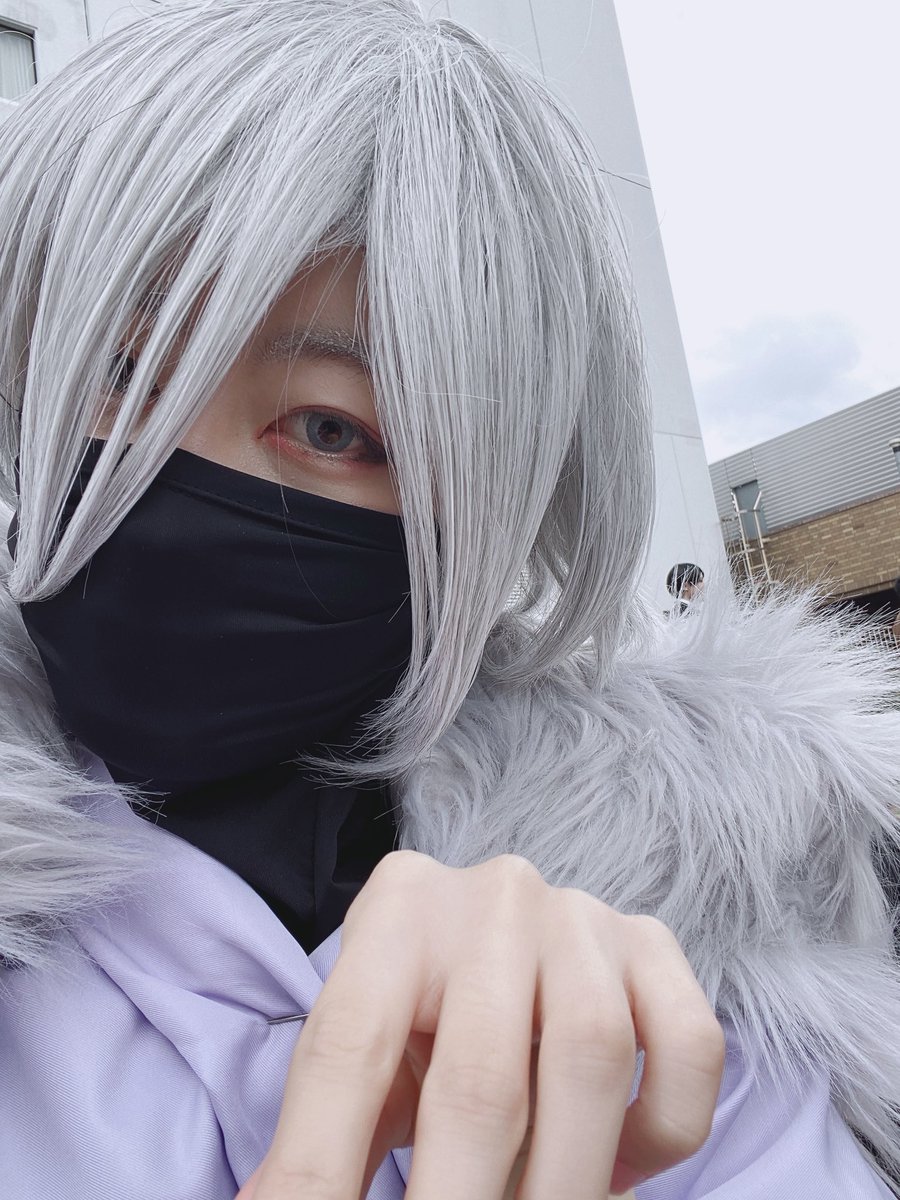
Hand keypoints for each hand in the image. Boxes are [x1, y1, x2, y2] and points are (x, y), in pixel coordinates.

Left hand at [237, 851, 723, 1198]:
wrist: (499, 925)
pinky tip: (615, 1173)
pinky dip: (660, 1134)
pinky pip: (689, 1047)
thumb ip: (322, 1137)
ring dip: (563, 1185)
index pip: (348, 1052)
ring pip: (591, 1062)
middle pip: (480, 1078)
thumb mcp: (362, 1053)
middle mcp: (493, 897)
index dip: (322, 1173)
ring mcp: (581, 916)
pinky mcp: (654, 944)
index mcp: (395, 910)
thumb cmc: (418, 1008)